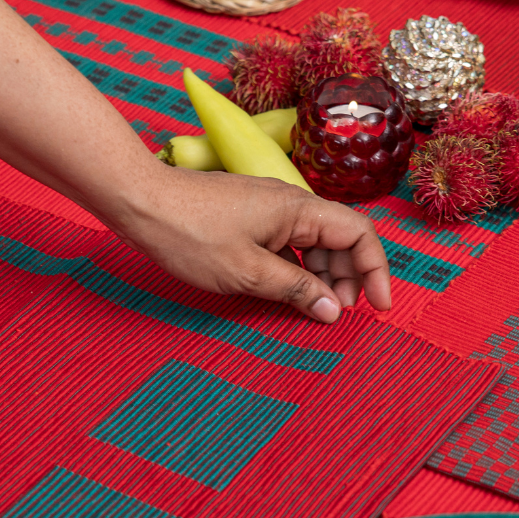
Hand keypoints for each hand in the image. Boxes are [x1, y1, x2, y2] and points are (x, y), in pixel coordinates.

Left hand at [103, 163, 390, 322]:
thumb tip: (334, 309)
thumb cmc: (189, 234)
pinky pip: (285, 243)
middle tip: (334, 314)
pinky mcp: (247, 217)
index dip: (375, 271)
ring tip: (310, 308)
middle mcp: (290, 203)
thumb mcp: (246, 272)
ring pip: (311, 243)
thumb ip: (294, 290)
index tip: (378, 307)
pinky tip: (283, 291)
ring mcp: (267, 209)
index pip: (360, 234)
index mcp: (299, 209)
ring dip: (318, 276)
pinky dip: (292, 268)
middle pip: (339, 240)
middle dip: (346, 278)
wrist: (141, 202)